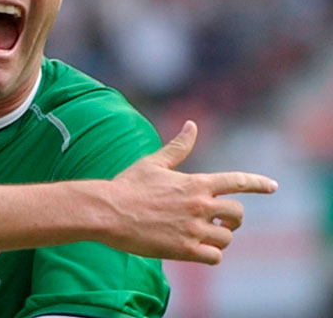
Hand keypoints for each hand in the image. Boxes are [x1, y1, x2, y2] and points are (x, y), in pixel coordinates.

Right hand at [104, 120, 276, 264]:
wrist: (108, 211)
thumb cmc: (128, 185)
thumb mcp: (154, 163)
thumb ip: (178, 147)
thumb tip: (191, 124)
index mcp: (196, 183)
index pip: (238, 181)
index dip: (258, 183)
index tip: (273, 186)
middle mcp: (200, 205)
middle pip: (238, 213)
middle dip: (233, 218)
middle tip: (222, 221)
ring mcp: (193, 229)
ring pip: (227, 237)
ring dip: (220, 237)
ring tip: (205, 236)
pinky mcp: (184, 249)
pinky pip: (214, 257)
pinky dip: (211, 254)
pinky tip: (198, 250)